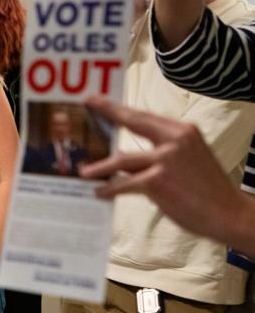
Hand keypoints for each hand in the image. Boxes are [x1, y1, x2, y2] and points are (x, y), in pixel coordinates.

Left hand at [80, 96, 240, 239]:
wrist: (229, 213)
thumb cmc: (207, 189)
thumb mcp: (188, 159)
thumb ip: (159, 153)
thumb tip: (122, 156)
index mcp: (183, 131)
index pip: (144, 115)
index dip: (119, 108)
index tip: (99, 98)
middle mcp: (175, 139)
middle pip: (132, 121)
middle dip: (107, 111)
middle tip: (88, 104)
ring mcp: (166, 159)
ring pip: (122, 160)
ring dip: (100, 167)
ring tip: (83, 172)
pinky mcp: (157, 181)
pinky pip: (124, 184)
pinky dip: (110, 188)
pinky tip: (100, 192)